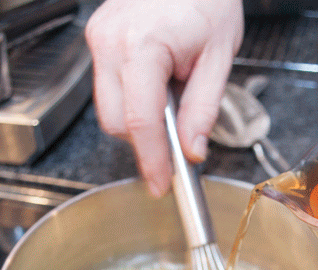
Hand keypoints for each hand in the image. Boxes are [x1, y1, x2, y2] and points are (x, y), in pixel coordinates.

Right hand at [85, 0, 243, 197]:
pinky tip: (157, 86)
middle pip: (114, 121)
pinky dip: (131, 98)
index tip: (162, 184)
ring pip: (106, 107)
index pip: (140, 121)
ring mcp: (99, 38)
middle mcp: (111, 41)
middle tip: (177, 143)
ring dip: (137, 119)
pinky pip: (107, 85)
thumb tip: (191, 151)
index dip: (152, 160)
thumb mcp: (219, 56)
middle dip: (144, 141)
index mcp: (143, 46)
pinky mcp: (98, 37)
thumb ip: (203, 109)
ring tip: (172, 98)